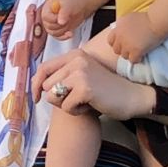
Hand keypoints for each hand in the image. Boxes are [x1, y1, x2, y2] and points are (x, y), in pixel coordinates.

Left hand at [33, 48, 156, 118]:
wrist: (132, 97)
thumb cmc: (104, 91)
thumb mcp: (81, 77)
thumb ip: (62, 77)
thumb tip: (36, 86)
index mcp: (74, 55)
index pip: (43, 68)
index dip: (35, 85)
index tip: (36, 99)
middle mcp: (75, 59)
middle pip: (46, 86)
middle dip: (58, 99)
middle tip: (77, 99)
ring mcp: (80, 72)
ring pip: (53, 96)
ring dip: (66, 105)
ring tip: (83, 102)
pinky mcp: (85, 88)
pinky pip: (66, 107)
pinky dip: (76, 112)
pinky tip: (91, 106)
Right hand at [40, 0, 93, 40]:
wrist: (79, 8)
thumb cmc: (72, 3)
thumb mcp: (68, 5)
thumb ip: (64, 12)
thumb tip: (60, 22)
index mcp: (47, 8)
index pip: (46, 17)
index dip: (54, 19)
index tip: (64, 18)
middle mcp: (47, 17)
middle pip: (49, 26)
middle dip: (61, 25)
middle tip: (69, 19)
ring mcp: (51, 25)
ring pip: (54, 33)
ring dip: (64, 30)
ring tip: (70, 22)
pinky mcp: (56, 31)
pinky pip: (58, 37)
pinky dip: (64, 36)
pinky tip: (70, 33)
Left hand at [107, 13, 162, 64]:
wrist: (156, 21)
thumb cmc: (147, 17)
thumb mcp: (130, 17)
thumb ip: (123, 25)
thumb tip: (121, 30)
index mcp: (118, 28)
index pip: (110, 41)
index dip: (116, 43)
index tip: (122, 44)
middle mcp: (120, 37)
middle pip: (116, 50)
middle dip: (123, 50)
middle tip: (130, 49)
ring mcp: (127, 45)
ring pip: (124, 56)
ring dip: (130, 55)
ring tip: (137, 52)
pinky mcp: (135, 51)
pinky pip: (133, 60)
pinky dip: (137, 59)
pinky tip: (142, 56)